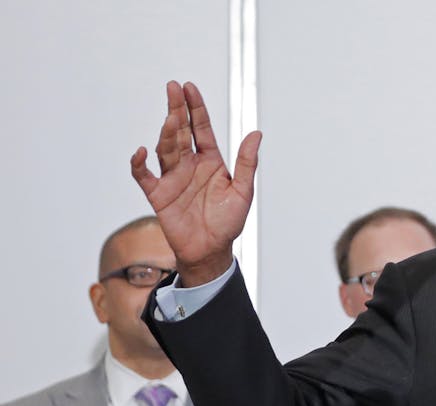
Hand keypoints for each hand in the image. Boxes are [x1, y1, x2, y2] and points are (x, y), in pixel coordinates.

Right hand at [130, 81, 261, 285]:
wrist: (211, 250)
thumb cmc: (228, 222)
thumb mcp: (242, 191)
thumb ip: (246, 163)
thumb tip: (256, 134)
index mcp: (210, 161)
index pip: (201, 128)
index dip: (196, 108)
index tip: (189, 87)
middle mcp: (189, 164)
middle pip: (180, 132)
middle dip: (177, 110)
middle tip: (173, 88)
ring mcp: (172, 177)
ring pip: (165, 148)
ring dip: (166, 132)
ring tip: (170, 117)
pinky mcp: (158, 194)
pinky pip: (144, 175)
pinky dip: (139, 164)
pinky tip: (141, 152)